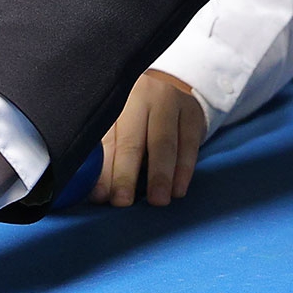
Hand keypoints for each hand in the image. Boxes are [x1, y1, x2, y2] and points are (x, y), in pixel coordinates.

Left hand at [93, 70, 206, 206]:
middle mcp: (143, 95)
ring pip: (164, 143)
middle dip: (126, 174)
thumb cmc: (138, 117)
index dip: (103, 169)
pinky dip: (183, 170)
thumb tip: (98, 193)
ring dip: (160, 176)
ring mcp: (171, 102)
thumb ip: (107, 154)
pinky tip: (178, 189)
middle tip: (123, 201)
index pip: (107, 139)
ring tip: (156, 200)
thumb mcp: (118, 126)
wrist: (173, 90)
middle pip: (132, 140)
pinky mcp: (193, 114)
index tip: (100, 196)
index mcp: (116, 99)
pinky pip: (188, 146)